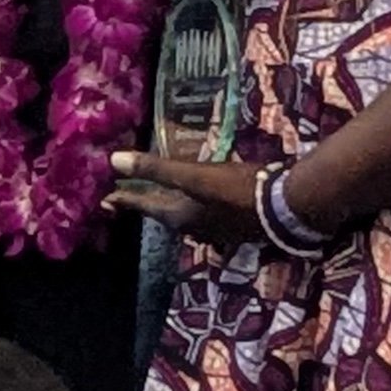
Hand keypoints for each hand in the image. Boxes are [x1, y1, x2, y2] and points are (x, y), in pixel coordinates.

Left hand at [108, 149, 263, 247]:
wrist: (286, 206)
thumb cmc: (236, 190)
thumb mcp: (193, 176)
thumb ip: (156, 169)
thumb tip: (113, 161)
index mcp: (179, 217)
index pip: (143, 206)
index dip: (124, 200)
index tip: (104, 200)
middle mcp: (194, 228)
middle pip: (162, 214)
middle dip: (145, 204)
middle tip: (129, 196)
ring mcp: (217, 230)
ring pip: (185, 216)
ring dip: (171, 206)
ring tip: (163, 196)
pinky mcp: (237, 226)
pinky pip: (207, 215)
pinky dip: (195, 206)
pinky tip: (204, 200)